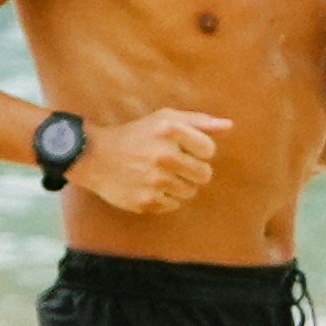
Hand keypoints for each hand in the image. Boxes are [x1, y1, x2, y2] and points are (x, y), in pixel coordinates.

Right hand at [74, 108, 231, 214]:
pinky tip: (149, 186)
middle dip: (193, 171)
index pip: (209, 150)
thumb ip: (199, 122)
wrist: (95, 157)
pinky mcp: (146, 201)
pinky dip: (165, 198)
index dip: (199, 151)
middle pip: (204, 175)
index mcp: (170, 131)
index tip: (183, 150)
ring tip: (159, 175)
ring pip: (190, 192)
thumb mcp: (165, 119)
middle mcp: (164, 155)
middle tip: (173, 165)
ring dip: (179, 185)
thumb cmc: (136, 135)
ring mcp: (155, 181)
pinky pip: (174, 205)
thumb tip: (230, 126)